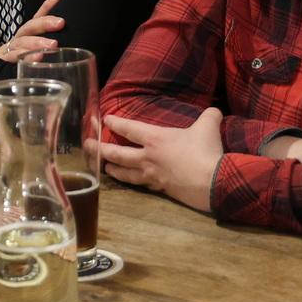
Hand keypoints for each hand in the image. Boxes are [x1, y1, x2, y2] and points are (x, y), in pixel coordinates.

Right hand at [0, 0, 65, 61]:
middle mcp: (18, 39)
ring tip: (53, 45)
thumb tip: (69, 22)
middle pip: (29, 27)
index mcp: (26, 35)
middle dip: (44, 23)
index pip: (37, 17)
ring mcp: (9, 49)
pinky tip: (38, 57)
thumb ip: (48, 40)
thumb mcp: (33, 50)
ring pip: (21, 42)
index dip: (47, 6)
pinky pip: (14, 58)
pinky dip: (26, 57)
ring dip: (37, 42)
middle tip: (61, 22)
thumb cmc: (18, 60)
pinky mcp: (3, 61)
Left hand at [96, 109, 223, 212]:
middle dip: (99, 149)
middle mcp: (147, 157)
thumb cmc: (206, 152)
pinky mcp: (159, 189)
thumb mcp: (208, 127)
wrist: (213, 183)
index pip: (128, 129)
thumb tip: (214, 111)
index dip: (115, 123)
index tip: (104, 119)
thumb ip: (209, 116)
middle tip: (87, 145)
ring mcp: (151, 175)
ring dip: (112, 169)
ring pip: (124, 172)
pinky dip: (131, 182)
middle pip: (116, 153)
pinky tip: (131, 181)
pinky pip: (140, 184)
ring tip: (104, 167)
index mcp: (154, 139)